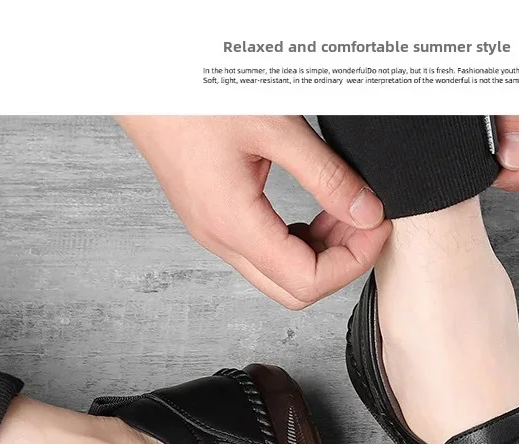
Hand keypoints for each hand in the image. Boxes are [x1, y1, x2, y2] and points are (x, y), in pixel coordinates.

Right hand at [117, 116, 390, 308]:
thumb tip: (365, 212)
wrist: (143, 78)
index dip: (353, 261)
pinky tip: (316, 209)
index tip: (375, 228)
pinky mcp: (214, 217)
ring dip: (320, 251)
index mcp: (234, 224)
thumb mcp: (276, 128)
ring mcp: (214, 230)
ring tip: (344, 210)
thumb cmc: (193, 94)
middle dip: (340, 263)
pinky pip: (264, 250)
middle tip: (364, 223)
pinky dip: (298, 239)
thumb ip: (328, 176)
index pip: (308, 281)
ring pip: (280, 273)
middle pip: (294, 289)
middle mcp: (220, 237)